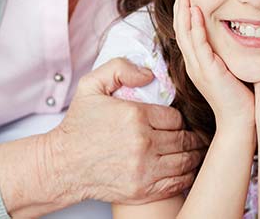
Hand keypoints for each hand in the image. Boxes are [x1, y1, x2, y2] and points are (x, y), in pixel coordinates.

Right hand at [45, 58, 204, 204]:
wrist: (61, 166)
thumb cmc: (77, 127)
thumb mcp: (91, 86)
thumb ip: (120, 68)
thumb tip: (149, 73)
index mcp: (136, 116)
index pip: (176, 117)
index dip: (180, 119)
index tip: (177, 122)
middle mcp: (143, 143)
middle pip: (184, 139)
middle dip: (192, 137)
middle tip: (198, 135)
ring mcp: (143, 169)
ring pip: (185, 160)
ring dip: (194, 155)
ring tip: (197, 150)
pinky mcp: (142, 190)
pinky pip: (177, 182)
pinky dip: (186, 175)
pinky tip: (186, 169)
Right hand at [173, 0, 254, 127]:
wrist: (242, 122)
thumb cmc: (242, 96)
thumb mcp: (231, 66)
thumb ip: (228, 50)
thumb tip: (240, 29)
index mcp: (198, 60)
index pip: (186, 27)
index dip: (185, 5)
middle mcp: (194, 62)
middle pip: (180, 25)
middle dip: (180, 0)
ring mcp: (198, 67)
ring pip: (185, 32)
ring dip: (184, 7)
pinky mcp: (208, 72)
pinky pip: (198, 45)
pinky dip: (195, 27)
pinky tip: (195, 11)